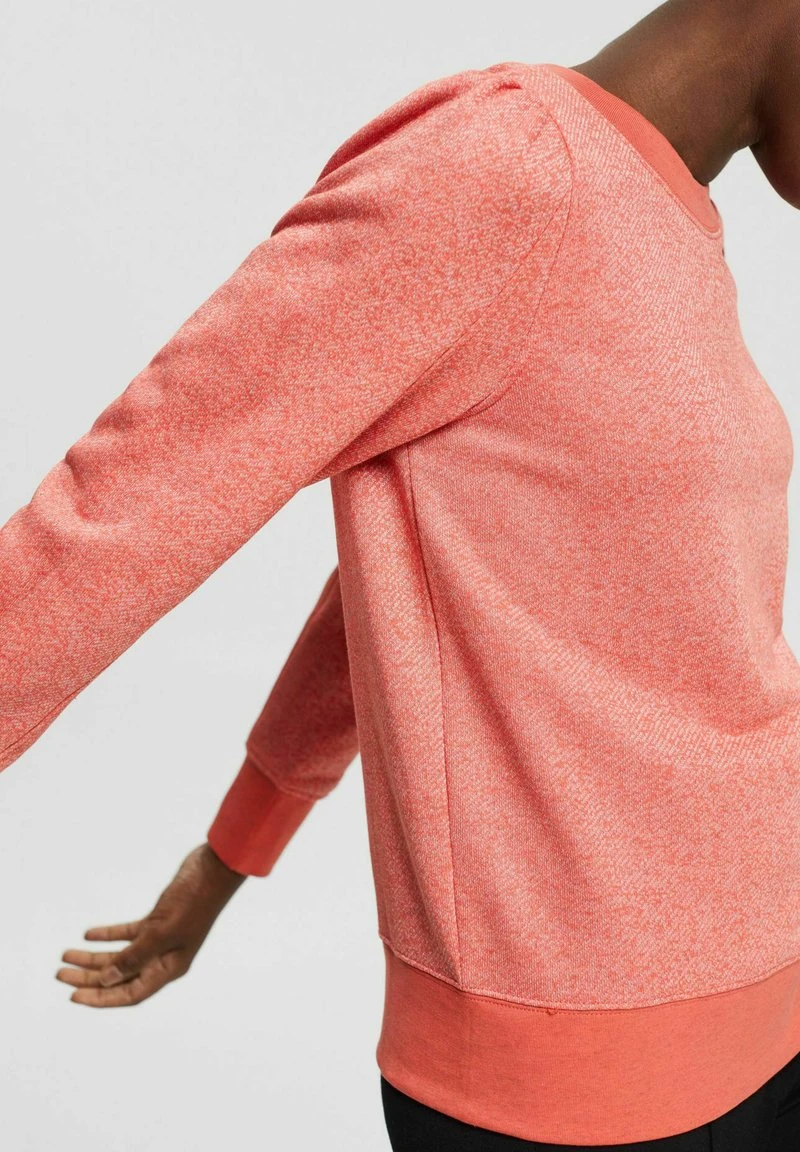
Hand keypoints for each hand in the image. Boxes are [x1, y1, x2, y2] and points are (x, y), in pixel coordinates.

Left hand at [55, 842, 245, 1006]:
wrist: (214, 870)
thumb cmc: (195, 901)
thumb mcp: (162, 931)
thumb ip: (134, 956)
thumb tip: (107, 979)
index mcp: (169, 968)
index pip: (129, 993)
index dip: (101, 998)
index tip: (73, 996)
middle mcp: (164, 958)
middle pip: (119, 976)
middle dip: (89, 977)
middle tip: (60, 974)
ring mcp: (161, 939)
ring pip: (120, 955)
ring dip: (93, 956)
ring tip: (67, 954)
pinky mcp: (158, 921)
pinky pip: (128, 934)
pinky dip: (109, 934)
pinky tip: (89, 934)